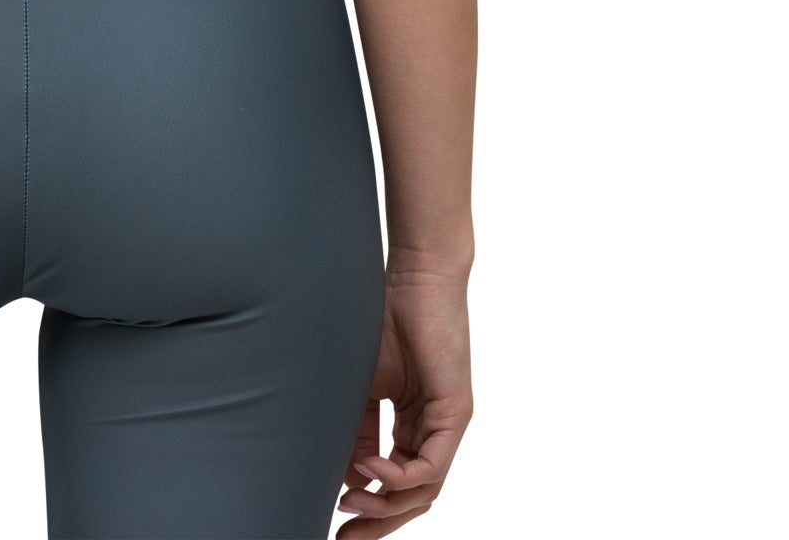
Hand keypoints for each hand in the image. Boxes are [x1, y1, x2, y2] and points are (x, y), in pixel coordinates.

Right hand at [337, 260, 472, 529]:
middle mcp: (432, 428)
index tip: (332, 515)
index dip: (365, 503)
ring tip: (351, 505)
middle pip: (410, 495)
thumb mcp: (361, 382)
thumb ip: (356, 426)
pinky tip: (370, 468)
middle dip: (377, 521)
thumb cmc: (384, 315)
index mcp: (411, 422)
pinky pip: (433, 463)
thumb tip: (339, 472)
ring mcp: (446, 423)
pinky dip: (401, 475)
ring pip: (424, 488)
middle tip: (344, 539)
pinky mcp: (456, 412)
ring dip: (387, 504)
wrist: (417, 275)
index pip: (392, 479)